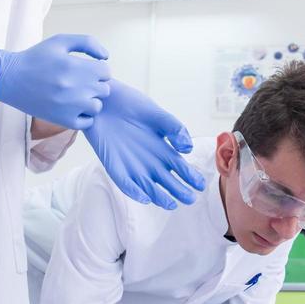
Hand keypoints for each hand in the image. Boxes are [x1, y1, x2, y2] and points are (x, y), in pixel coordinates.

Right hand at [0, 35, 109, 129]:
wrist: (10, 78)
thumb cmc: (35, 58)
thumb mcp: (60, 41)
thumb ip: (87, 43)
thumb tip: (106, 56)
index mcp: (76, 67)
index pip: (106, 72)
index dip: (97, 70)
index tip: (85, 71)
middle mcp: (76, 87)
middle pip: (104, 89)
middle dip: (94, 85)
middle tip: (78, 83)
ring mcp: (71, 106)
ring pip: (97, 106)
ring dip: (90, 101)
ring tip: (75, 95)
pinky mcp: (64, 120)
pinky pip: (87, 121)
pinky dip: (83, 116)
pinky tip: (71, 107)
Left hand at [84, 80, 204, 209]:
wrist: (104, 99)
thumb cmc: (132, 105)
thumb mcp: (157, 114)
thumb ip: (175, 129)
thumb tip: (187, 149)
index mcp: (162, 150)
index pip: (180, 168)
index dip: (191, 177)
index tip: (200, 185)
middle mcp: (150, 161)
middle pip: (167, 181)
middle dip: (179, 191)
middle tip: (190, 198)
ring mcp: (132, 165)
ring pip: (148, 187)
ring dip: (159, 196)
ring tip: (171, 203)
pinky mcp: (114, 165)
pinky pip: (125, 182)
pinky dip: (134, 191)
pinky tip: (145, 198)